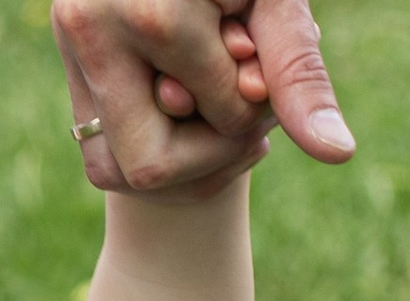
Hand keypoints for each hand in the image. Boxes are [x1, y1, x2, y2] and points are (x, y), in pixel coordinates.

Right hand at [52, 0, 352, 196]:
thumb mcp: (278, 4)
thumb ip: (299, 73)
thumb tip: (338, 153)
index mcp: (149, 2)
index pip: (223, 111)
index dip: (259, 104)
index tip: (258, 56)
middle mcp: (89, 25)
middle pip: (154, 166)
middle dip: (216, 149)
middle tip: (246, 96)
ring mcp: (71, 57)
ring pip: (123, 175)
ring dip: (189, 162)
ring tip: (219, 102)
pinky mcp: (71, 81)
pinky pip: (105, 166)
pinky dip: (157, 157)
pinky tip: (188, 112)